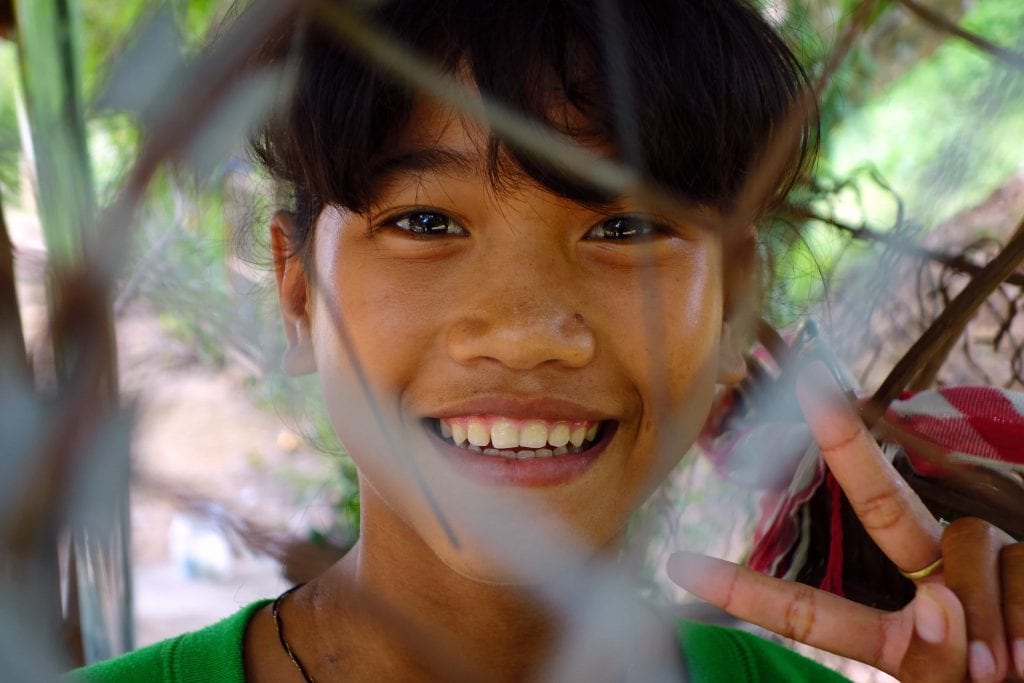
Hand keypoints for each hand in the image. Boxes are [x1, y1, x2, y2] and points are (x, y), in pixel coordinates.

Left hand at [667, 362, 1023, 682]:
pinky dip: (1023, 612)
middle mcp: (930, 585)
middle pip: (883, 507)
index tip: (679, 565)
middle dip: (848, 448)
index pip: (812, 612)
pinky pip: (1017, 568)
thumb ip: (934, 657)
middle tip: (813, 389)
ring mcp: (983, 565)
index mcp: (890, 634)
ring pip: (966, 545)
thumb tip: (938, 603)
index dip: (749, 590)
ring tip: (1009, 668)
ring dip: (982, 606)